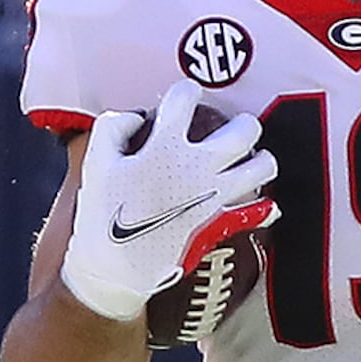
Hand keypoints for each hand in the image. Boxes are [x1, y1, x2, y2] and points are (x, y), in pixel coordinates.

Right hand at [59, 84, 274, 323]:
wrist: (113, 270)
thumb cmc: (101, 215)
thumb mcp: (95, 163)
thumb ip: (114, 128)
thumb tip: (136, 117)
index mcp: (165, 147)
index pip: (185, 98)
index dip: (185, 92)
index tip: (183, 98)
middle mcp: (197, 167)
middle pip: (244, 130)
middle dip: (242, 124)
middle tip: (231, 130)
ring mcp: (214, 197)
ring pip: (262, 168)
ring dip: (260, 160)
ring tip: (250, 161)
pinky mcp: (219, 225)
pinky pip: (255, 215)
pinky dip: (263, 209)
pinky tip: (265, 205)